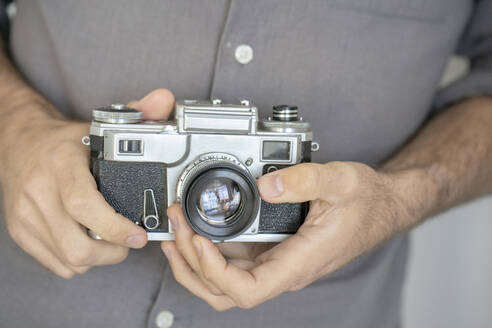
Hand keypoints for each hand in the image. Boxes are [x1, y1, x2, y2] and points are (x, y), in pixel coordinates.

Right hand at [0, 89, 174, 277]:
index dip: (115, 227)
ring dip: (99, 258)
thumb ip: (137, 114)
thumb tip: (165, 100)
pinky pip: (56, 264)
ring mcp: (26, 216)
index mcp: (61, 165)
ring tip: (113, 241)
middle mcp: (39, 192)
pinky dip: (79, 261)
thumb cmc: (63, 141)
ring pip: (69, 260)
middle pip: (77, 245)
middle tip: (130, 240)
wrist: (18, 143)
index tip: (140, 236)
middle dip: (113, 252)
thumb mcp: (98, 125)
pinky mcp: (20, 232)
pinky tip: (90, 242)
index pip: (84, 205)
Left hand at [161, 161, 413, 309]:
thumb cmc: (366, 202)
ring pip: (223, 280)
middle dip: (192, 264)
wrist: (381, 206)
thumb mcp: (341, 182)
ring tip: (177, 229)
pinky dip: (208, 249)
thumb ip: (305, 181)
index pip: (247, 290)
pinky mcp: (272, 248)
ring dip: (194, 259)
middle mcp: (282, 267)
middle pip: (224, 291)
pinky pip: (232, 260)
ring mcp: (275, 260)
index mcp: (298, 261)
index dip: (215, 273)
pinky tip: (197, 228)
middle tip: (178, 227)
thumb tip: (266, 186)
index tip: (200, 240)